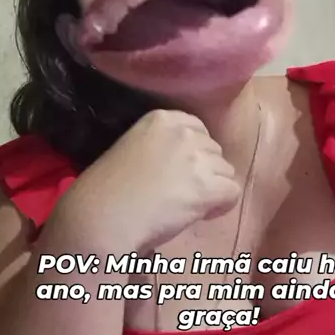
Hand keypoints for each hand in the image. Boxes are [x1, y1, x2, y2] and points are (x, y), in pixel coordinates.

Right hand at [53, 110, 240, 251]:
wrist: (101, 216)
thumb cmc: (107, 190)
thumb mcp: (133, 150)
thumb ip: (162, 148)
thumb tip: (185, 167)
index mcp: (162, 118)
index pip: (198, 130)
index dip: (192, 155)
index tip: (177, 173)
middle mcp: (184, 132)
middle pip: (214, 151)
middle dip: (203, 172)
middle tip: (179, 193)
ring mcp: (198, 158)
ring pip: (225, 172)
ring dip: (211, 189)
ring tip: (184, 206)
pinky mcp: (208, 186)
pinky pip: (232, 193)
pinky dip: (220, 207)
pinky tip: (198, 215)